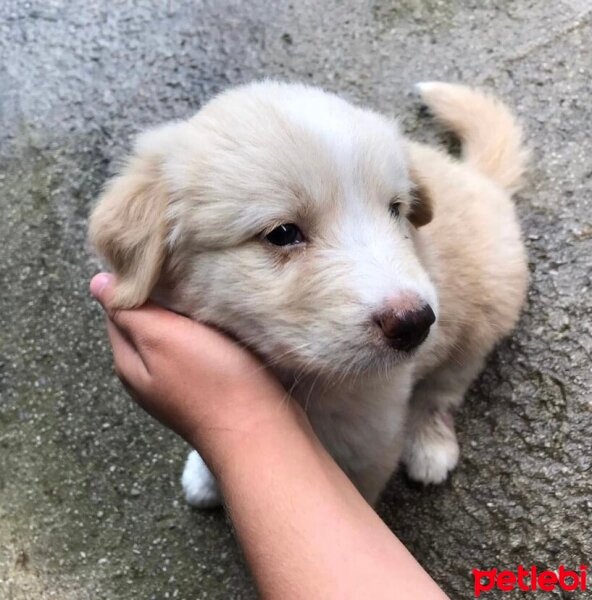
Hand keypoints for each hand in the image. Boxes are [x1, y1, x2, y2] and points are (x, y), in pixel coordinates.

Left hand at [90, 272, 302, 474]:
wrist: (260, 429)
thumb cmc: (213, 379)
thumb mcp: (163, 337)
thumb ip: (130, 312)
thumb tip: (98, 284)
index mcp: (128, 362)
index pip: (117, 309)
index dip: (136, 284)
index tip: (161, 262)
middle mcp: (146, 375)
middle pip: (145, 322)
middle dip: (162, 298)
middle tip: (188, 274)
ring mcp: (177, 384)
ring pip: (173, 335)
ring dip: (186, 315)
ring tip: (206, 294)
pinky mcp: (206, 388)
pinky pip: (196, 349)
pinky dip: (204, 332)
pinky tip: (221, 323)